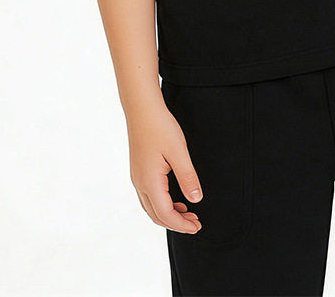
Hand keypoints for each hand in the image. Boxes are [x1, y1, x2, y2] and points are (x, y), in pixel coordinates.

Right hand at [127, 97, 203, 235]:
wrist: (141, 107)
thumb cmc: (159, 126)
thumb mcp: (179, 152)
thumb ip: (188, 178)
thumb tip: (196, 200)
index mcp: (149, 182)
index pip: (165, 215)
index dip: (182, 225)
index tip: (197, 227)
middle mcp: (139, 183)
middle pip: (156, 215)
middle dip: (176, 223)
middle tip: (195, 223)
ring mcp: (137, 176)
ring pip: (151, 207)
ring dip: (169, 214)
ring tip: (188, 212)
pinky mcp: (138, 169)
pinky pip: (149, 196)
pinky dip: (162, 203)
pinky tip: (175, 197)